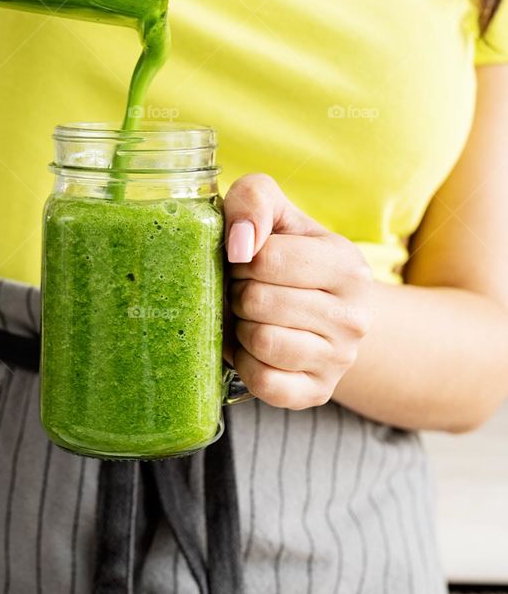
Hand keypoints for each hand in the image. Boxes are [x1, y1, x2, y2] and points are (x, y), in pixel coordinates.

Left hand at [221, 173, 374, 409]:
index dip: (241, 258)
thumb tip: (240, 244)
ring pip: (261, 342)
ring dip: (241, 328)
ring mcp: (339, 360)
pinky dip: (246, 364)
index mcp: (348, 266)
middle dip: (238, 292)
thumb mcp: (276, 214)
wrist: (321, 309)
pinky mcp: (317, 393)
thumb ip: (254, 200)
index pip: (266, 258)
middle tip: (247, 290)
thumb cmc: (287, 254)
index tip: (248, 260)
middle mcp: (355, 317)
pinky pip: (263, 382)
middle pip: (258, 301)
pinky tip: (254, 348)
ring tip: (252, 317)